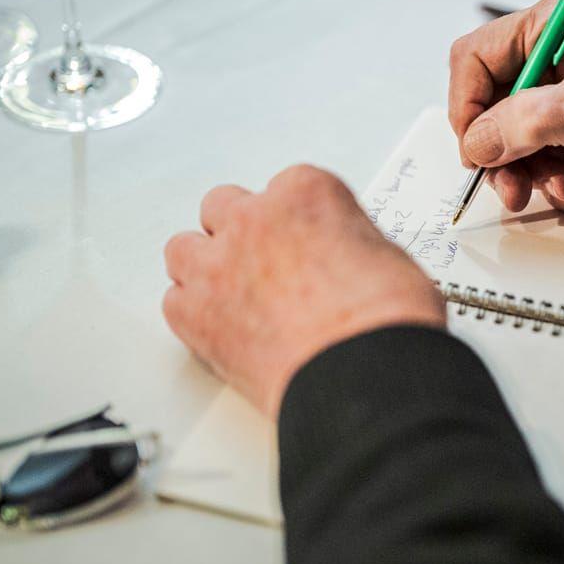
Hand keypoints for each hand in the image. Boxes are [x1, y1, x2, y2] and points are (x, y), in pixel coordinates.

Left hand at [163, 165, 445, 416]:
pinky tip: (220, 327)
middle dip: (244, 232)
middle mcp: (254, 220)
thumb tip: (348, 260)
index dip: (300, 222)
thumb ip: (351, 246)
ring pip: (184, 249)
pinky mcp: (195, 316)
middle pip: (225, 207)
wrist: (362, 375)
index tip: (310, 242)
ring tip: (233, 293)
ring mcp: (217, 266)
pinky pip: (174, 303)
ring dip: (205, 265)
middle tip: (268, 263)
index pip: (289, 187)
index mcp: (305, 194)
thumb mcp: (389, 258)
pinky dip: (193, 313)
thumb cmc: (385, 321)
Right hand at [448, 0, 563, 212]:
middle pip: (489, 106)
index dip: (467, 104)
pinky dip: (552, 180)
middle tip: (510, 187)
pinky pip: (538, 156)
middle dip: (501, 152)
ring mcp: (558, 93)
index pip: (476, 58)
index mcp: (549, 26)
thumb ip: (529, 122)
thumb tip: (477, 143)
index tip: (475, 146)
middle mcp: (547, 55)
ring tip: (559, 190)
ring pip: (510, 139)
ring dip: (528, 173)